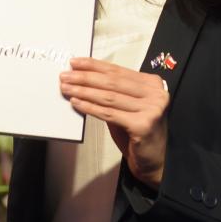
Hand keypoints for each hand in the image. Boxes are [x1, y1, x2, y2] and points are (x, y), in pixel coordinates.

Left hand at [59, 56, 170, 186]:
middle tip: (65, 76)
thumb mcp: (127, 106)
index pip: (118, 71)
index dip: (94, 66)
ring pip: (109, 97)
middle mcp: (155, 94)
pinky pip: (109, 114)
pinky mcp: (143, 125)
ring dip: (84, 92)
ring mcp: (151, 109)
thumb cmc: (137, 131)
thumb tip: (83, 78)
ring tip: (67, 88)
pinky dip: (90, 108)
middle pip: (112, 82)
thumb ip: (113, 92)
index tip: (75, 62)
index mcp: (151, 83)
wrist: (154, 158)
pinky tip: (76, 103)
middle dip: (85, 78)